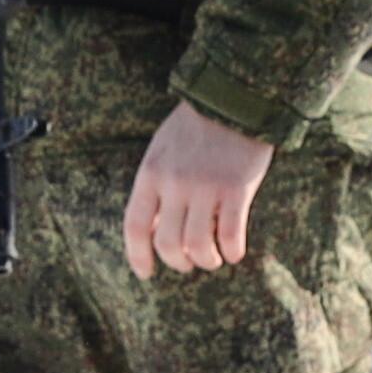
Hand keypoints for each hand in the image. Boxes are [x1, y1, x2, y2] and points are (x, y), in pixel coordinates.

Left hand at [120, 102, 275, 277]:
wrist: (233, 98)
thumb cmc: (195, 126)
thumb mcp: (162, 150)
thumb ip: (156, 186)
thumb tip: (156, 229)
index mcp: (150, 174)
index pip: (135, 227)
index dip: (138, 256)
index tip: (146, 273)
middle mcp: (174, 184)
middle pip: (168, 244)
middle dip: (178, 262)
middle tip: (189, 263)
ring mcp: (206, 187)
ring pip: (198, 246)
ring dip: (206, 261)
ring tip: (213, 259)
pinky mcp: (236, 189)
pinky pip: (231, 236)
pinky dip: (232, 252)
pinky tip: (235, 253)